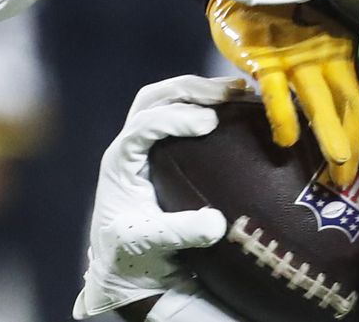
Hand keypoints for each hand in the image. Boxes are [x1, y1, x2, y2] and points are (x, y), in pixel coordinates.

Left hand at [74, 75, 247, 318]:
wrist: (127, 269)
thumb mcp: (148, 246)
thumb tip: (218, 223)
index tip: (210, 122)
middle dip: (191, 90)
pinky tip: (237, 107)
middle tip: (228, 92)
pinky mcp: (166, 149)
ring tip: (238, 91)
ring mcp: (147, 144)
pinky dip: (209, 104)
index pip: (144, 124)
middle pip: (154, 98)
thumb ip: (179, 233)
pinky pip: (183, 112)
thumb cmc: (130, 256)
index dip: (176, 118)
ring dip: (201, 90)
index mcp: (121, 162)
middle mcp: (132, 145)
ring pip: (167, 97)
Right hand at [207, 0, 358, 186]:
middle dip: (350, 141)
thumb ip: (322, 73)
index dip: (358, 134)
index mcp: (338, 51)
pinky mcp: (264, 60)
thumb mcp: (310, 42)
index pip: (355, 98)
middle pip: (345, 102)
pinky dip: (284, 117)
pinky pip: (276, 93)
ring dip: (329, 131)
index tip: (357, 167)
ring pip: (318, 99)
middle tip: (348, 178)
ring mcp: (294, 57)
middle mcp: (324, 54)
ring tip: (337, 162)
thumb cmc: (281, 22)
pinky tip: (287, 141)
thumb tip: (333, 116)